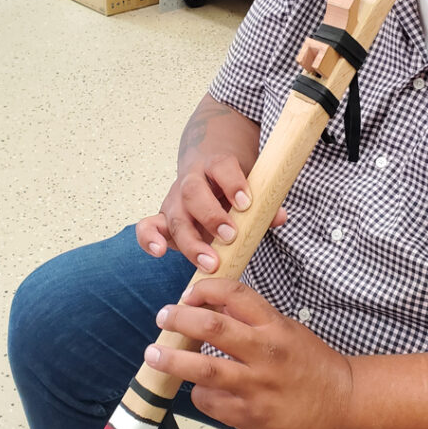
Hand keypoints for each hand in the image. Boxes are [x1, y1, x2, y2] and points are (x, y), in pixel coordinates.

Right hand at [136, 157, 286, 273]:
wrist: (205, 172)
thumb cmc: (230, 187)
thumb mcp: (248, 188)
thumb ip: (263, 204)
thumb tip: (279, 216)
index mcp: (214, 166)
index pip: (221, 166)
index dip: (233, 183)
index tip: (246, 203)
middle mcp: (190, 182)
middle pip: (193, 193)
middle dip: (211, 216)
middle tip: (230, 236)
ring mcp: (173, 200)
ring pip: (175, 216)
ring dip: (191, 241)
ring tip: (210, 262)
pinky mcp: (162, 219)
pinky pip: (147, 227)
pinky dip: (149, 239)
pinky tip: (160, 252)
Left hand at [144, 279, 352, 428]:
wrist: (344, 405)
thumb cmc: (314, 366)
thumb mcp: (288, 331)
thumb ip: (253, 321)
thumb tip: (214, 306)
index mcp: (275, 326)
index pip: (234, 294)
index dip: (205, 289)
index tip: (189, 294)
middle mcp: (264, 353)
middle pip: (211, 326)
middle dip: (179, 319)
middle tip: (164, 317)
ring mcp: (256, 386)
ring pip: (202, 368)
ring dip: (172, 359)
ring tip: (154, 354)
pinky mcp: (250, 416)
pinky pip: (210, 401)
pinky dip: (199, 393)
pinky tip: (200, 390)